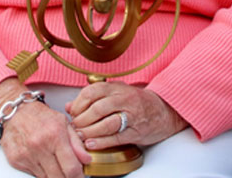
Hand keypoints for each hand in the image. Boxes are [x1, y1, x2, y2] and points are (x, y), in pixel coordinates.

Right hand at [0, 79, 89, 177]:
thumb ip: (77, 143)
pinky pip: (34, 175)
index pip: (71, 168)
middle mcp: (40, 146)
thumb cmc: (41, 116)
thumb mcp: (64, 123)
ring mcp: (27, 155)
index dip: (78, 176)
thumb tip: (87, 160)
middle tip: (69, 172)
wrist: (16, 111)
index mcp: (55, 135)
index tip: (80, 176)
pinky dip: (41, 171)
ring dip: (54, 174)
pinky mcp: (16, 161)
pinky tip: (43, 161)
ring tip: (55, 163)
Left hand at [67, 82, 186, 150]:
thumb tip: (69, 106)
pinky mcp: (136, 132)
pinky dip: (101, 142)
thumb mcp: (115, 93)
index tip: (72, 113)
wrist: (163, 111)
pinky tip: (91, 144)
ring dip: (90, 131)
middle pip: (97, 108)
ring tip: (80, 136)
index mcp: (117, 88)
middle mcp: (124, 99)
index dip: (79, 103)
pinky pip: (116, 137)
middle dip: (82, 120)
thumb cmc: (135, 102)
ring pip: (106, 123)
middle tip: (74, 127)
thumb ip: (92, 98)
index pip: (92, 92)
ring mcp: (131, 116)